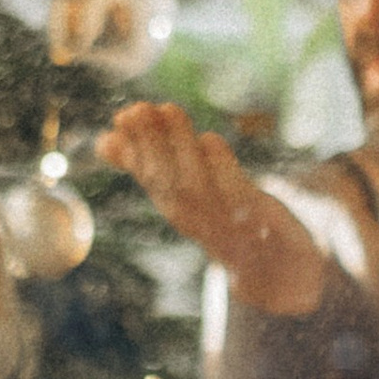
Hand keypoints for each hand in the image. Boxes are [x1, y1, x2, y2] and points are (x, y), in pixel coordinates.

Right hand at [98, 102, 325, 316]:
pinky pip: (235, 194)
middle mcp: (194, 218)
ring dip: (180, 146)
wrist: (274, 269)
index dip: (131, 150)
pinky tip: (209, 138)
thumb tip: (104, 140)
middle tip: (136, 109)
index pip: (148, 178)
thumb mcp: (183, 191)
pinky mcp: (257, 220)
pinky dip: (221, 168)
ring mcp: (225, 221)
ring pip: (195, 184)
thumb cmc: (223, 220)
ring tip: (168, 109)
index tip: (119, 119)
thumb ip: (148, 165)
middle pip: (166, 181)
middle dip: (149, 144)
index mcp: (176, 208)